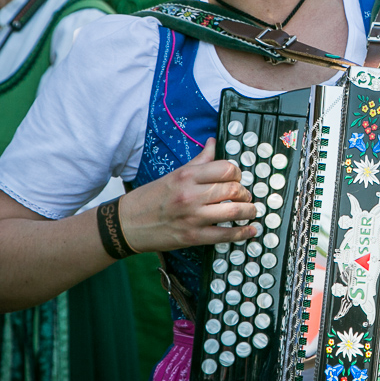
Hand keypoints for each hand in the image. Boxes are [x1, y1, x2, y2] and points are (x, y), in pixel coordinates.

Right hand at [118, 138, 257, 252]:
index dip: (238, 173)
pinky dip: (242, 233)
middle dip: (245, 193)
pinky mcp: (192, 236)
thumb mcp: (175, 174)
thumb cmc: (151, 197)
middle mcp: (191, 195)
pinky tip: (249, 230)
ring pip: (233, 211)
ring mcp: (192, 217)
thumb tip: (213, 143)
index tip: (238, 178)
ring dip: (249, 211)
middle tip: (246, 196)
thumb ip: (199, 161)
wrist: (128, 223)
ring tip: (251, 210)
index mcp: (187, 176)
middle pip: (233, 189)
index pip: (225, 169)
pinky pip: (224, 235)